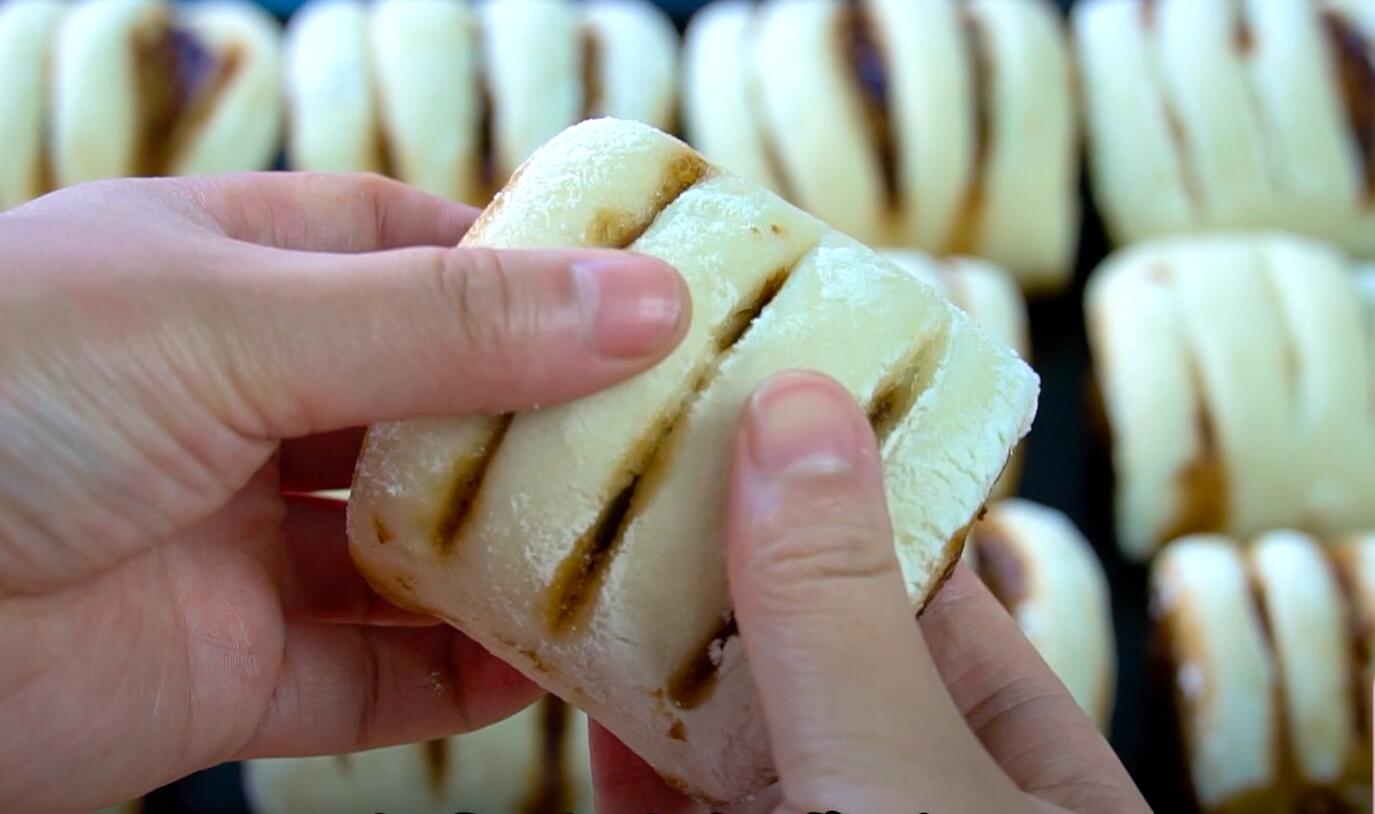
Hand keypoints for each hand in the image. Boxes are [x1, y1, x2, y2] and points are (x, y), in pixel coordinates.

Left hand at [0, 173, 688, 813]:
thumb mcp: (225, 318)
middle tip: (676, 431)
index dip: (529, 265)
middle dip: (547, 420)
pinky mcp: (232, 670)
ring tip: (639, 550)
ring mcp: (241, 541)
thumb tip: (643, 298)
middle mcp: (245, 402)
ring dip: (518, 555)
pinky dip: (462, 679)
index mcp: (228, 274)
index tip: (647, 291)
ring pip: (419, 548)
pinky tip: (544, 664)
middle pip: (437, 405)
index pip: (413, 249)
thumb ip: (440, 322)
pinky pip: (379, 677)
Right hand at [591, 372, 1149, 813]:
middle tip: (636, 447)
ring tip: (583, 536)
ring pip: (729, 730)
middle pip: (814, 650)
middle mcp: (922, 795)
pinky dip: (621, 746)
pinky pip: (670, 797)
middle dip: (725, 557)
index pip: (932, 589)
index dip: (844, 491)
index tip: (757, 396)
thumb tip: (801, 408)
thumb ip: (845, 612)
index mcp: (1025, 768)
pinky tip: (579, 681)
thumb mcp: (905, 774)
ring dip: (652, 643)